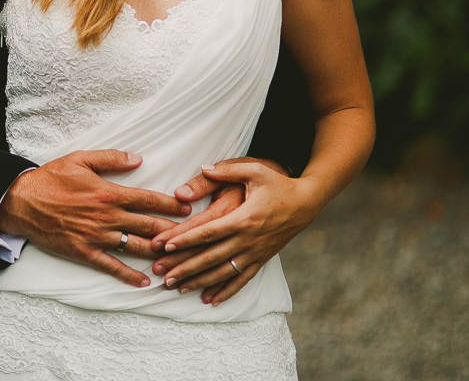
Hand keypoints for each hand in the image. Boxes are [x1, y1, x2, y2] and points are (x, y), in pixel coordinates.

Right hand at [0, 150, 191, 287]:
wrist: (22, 201)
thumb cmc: (50, 178)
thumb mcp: (80, 159)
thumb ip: (111, 159)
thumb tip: (138, 159)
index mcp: (108, 193)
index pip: (148, 199)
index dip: (170, 204)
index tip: (188, 208)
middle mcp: (107, 217)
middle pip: (148, 226)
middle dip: (174, 231)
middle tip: (193, 235)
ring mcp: (96, 236)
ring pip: (136, 247)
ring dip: (159, 253)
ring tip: (178, 259)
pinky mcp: (84, 252)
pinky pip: (112, 266)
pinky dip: (129, 276)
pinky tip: (145, 281)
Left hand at [152, 159, 319, 304]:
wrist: (307, 201)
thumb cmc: (277, 182)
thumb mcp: (253, 170)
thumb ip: (227, 170)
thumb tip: (204, 168)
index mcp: (243, 217)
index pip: (208, 231)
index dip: (185, 239)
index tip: (164, 246)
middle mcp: (248, 239)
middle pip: (210, 256)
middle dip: (184, 266)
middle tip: (161, 274)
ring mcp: (255, 252)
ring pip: (223, 272)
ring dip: (199, 281)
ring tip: (177, 288)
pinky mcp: (262, 259)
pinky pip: (242, 279)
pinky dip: (226, 291)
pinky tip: (210, 300)